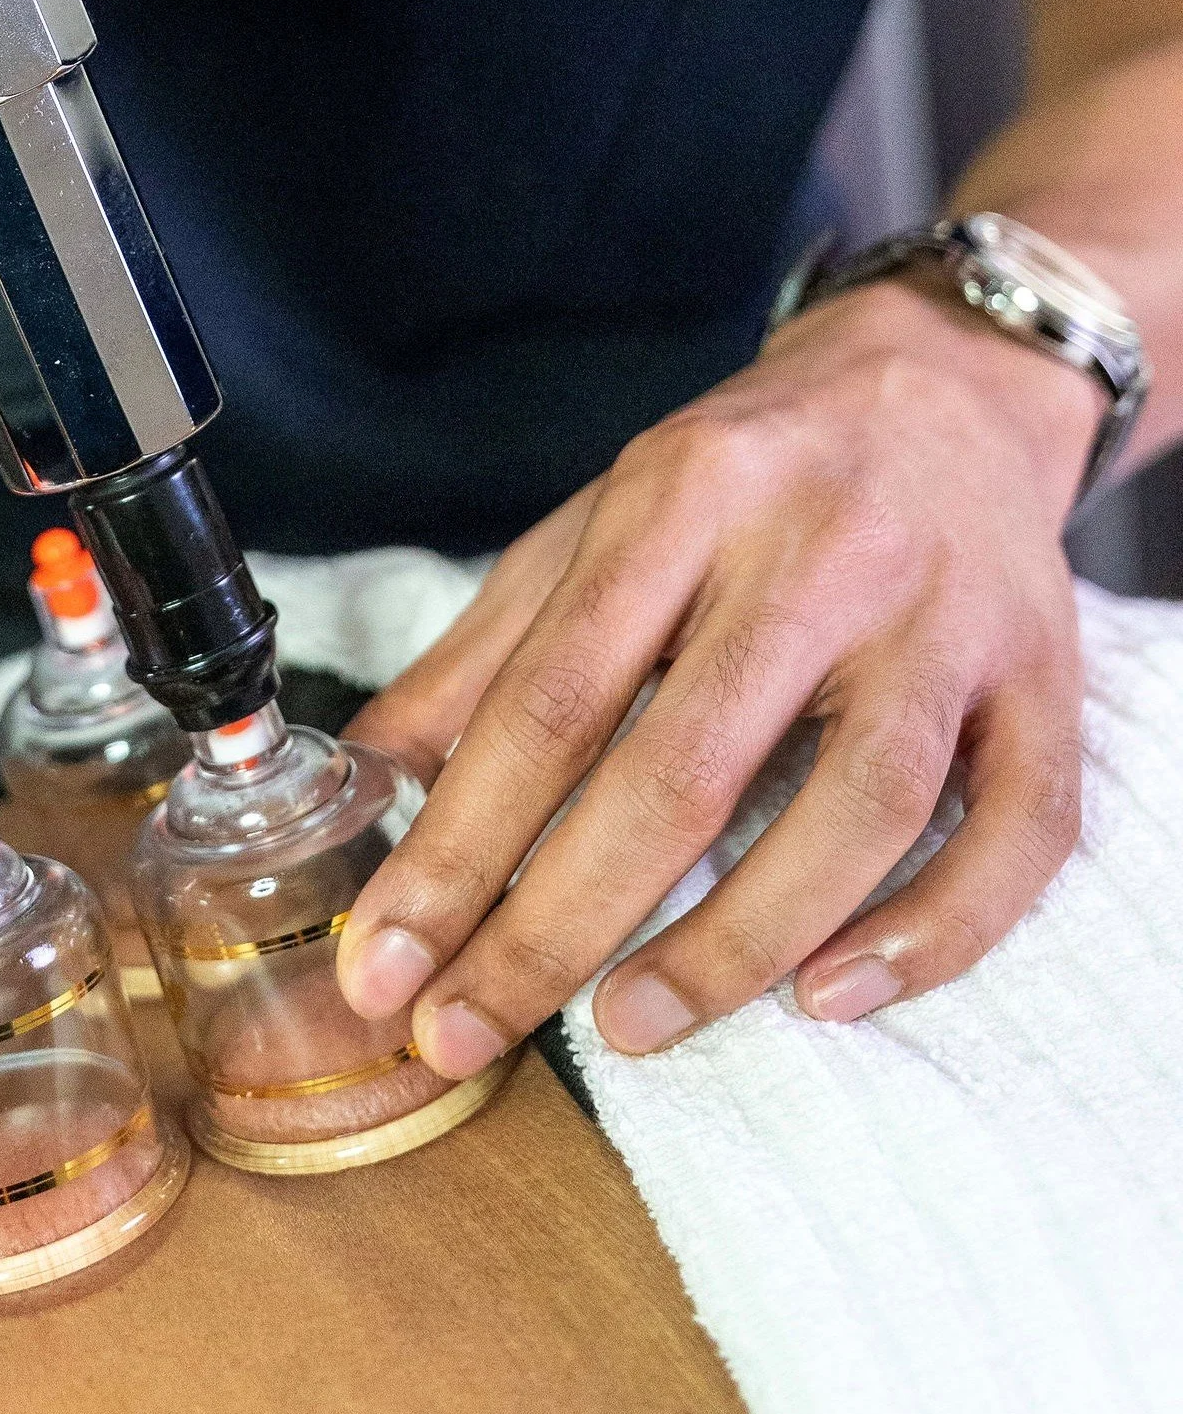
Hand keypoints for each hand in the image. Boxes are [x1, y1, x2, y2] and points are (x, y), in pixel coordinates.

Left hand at [335, 275, 1102, 1069]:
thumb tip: (367, 780)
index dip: (456, 849)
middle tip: (467, 1031)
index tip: (384, 963)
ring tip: (627, 1027)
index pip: (549, 702)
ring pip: (860, 808)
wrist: (944, 383)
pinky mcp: (1047, 677)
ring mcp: (950, 617)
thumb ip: (481, 659)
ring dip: (734, 944)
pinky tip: (830, 995)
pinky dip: (933, 930)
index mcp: (681, 501)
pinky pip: (1020, 827)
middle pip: (683, 771)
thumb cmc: (739, 480)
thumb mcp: (588, 530)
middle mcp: (822, 551)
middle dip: (555, 926)